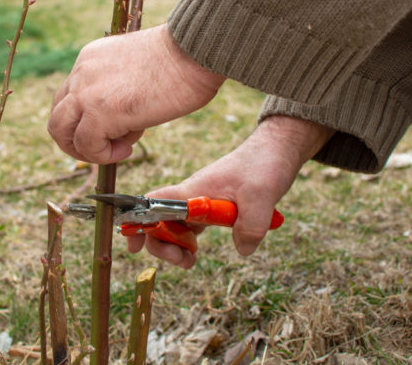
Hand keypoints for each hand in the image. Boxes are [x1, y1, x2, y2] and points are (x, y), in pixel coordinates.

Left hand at [48, 24, 225, 163]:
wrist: (195, 51)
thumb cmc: (183, 60)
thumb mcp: (138, 68)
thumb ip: (121, 88)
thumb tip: (123, 123)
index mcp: (91, 59)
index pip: (71, 96)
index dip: (87, 118)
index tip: (115, 128)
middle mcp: (82, 73)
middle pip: (57, 115)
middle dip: (76, 139)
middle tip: (105, 147)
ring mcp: (87, 92)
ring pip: (60, 131)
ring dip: (85, 149)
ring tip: (118, 149)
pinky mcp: (99, 112)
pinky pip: (86, 145)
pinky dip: (104, 155)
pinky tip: (128, 149)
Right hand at [126, 116, 333, 268]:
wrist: (277, 150)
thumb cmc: (264, 164)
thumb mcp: (261, 196)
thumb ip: (251, 225)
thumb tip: (242, 250)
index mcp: (193, 190)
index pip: (153, 202)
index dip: (138, 222)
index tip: (134, 245)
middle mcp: (192, 196)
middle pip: (161, 221)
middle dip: (162, 245)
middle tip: (184, 261)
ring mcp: (202, 202)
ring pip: (176, 226)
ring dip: (177, 247)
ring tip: (191, 261)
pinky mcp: (214, 208)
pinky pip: (194, 227)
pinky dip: (191, 242)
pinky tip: (200, 253)